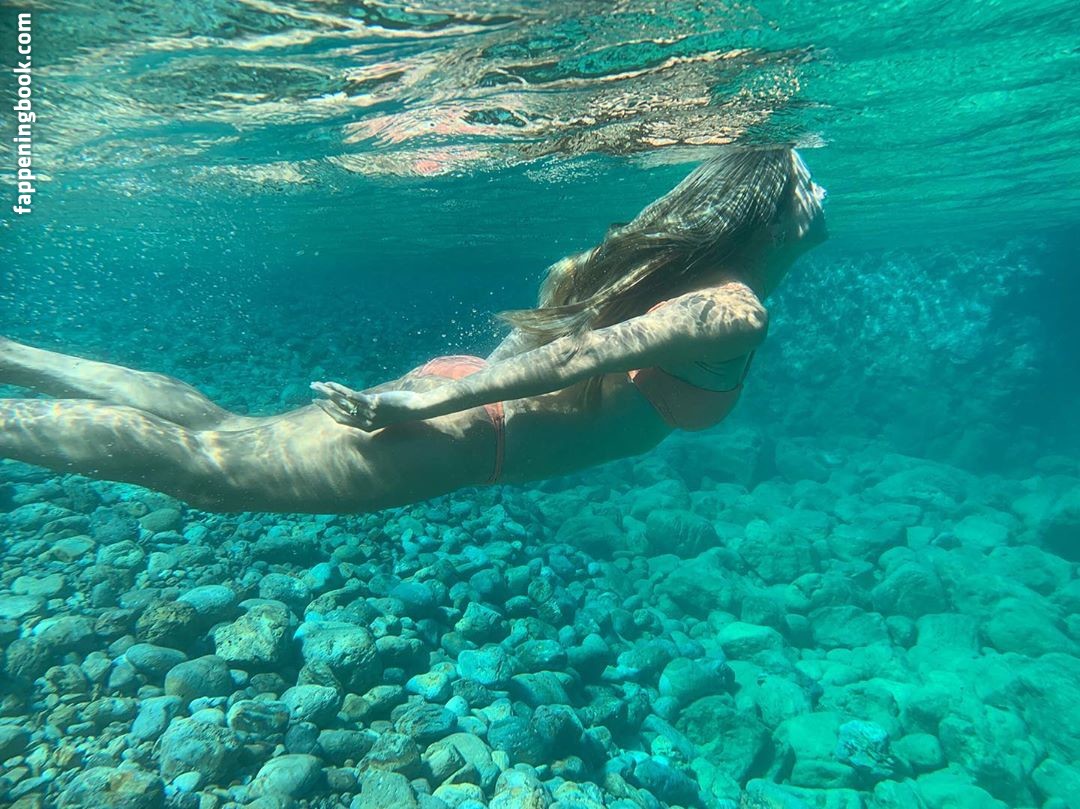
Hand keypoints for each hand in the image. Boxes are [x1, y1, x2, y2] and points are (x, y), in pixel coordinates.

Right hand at [310, 381, 427, 430]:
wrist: (417, 408)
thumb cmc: (403, 409)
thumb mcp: (384, 412)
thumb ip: (371, 409)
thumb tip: (362, 401)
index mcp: (366, 426)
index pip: (342, 419)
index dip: (329, 412)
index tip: (319, 403)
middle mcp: (365, 422)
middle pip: (338, 411)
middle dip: (323, 402)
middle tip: (312, 393)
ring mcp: (368, 413)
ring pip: (342, 402)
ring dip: (327, 392)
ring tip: (317, 385)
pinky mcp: (373, 403)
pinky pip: (352, 396)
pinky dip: (339, 389)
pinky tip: (331, 383)